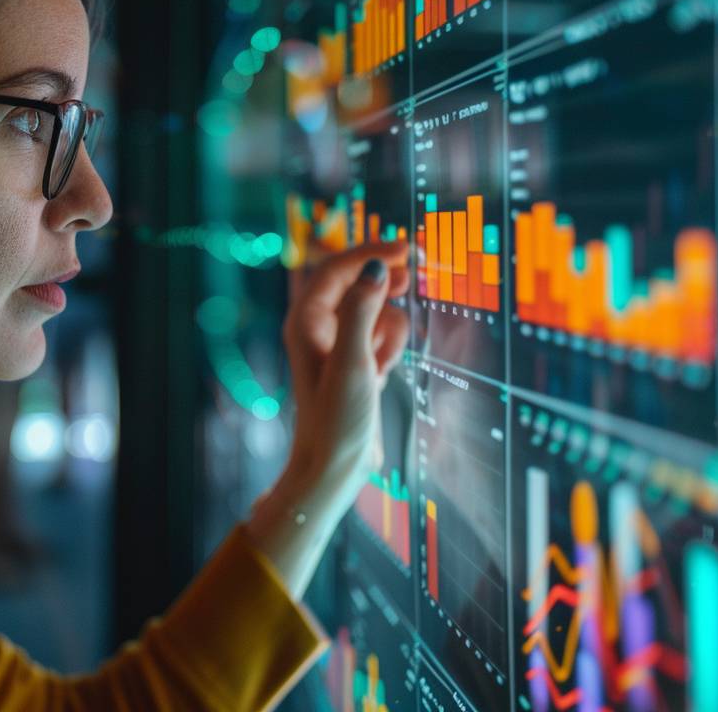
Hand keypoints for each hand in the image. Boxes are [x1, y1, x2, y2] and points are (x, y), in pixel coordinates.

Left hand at [281, 240, 409, 480]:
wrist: (333, 469)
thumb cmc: (336, 420)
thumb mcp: (353, 362)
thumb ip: (362, 311)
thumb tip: (376, 269)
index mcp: (306, 321)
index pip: (336, 269)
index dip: (369, 253)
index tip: (404, 248)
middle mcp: (317, 329)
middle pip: (354, 283)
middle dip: (383, 282)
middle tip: (411, 278)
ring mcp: (336, 346)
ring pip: (372, 311)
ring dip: (388, 326)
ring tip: (385, 360)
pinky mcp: (354, 364)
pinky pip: (377, 337)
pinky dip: (387, 347)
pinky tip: (385, 373)